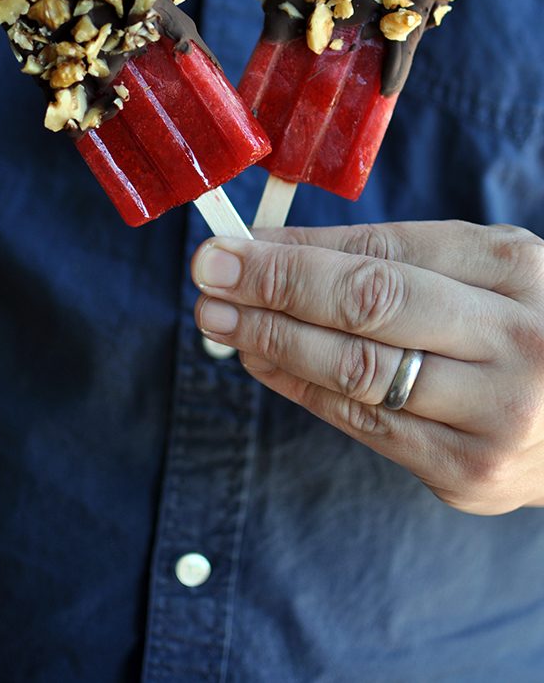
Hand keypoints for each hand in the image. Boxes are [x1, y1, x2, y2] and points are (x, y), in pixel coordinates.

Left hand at [191, 221, 543, 514]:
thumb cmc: (527, 325)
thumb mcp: (484, 268)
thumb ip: (393, 255)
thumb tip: (279, 248)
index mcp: (516, 271)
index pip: (383, 254)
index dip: (298, 251)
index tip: (235, 243)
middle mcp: (514, 343)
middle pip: (368, 309)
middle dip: (273, 289)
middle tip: (208, 274)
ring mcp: (494, 419)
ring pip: (357, 374)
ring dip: (273, 342)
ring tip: (219, 319)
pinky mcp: (468, 476)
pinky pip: (365, 427)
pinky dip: (302, 390)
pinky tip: (263, 362)